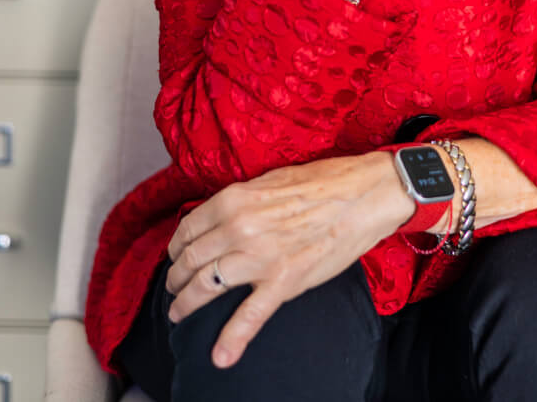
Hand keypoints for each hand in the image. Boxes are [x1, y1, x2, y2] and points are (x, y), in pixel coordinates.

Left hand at [165, 151, 411, 368]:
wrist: (362, 194)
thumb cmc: (321, 181)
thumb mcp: (270, 181)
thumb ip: (241, 201)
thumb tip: (220, 217)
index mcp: (233, 200)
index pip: (188, 229)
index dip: (176, 247)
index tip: (175, 257)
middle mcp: (238, 228)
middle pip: (190, 260)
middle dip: (176, 278)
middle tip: (173, 287)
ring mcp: (259, 258)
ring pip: (206, 287)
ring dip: (186, 303)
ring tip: (179, 312)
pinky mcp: (283, 281)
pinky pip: (249, 316)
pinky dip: (232, 339)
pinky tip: (219, 356)